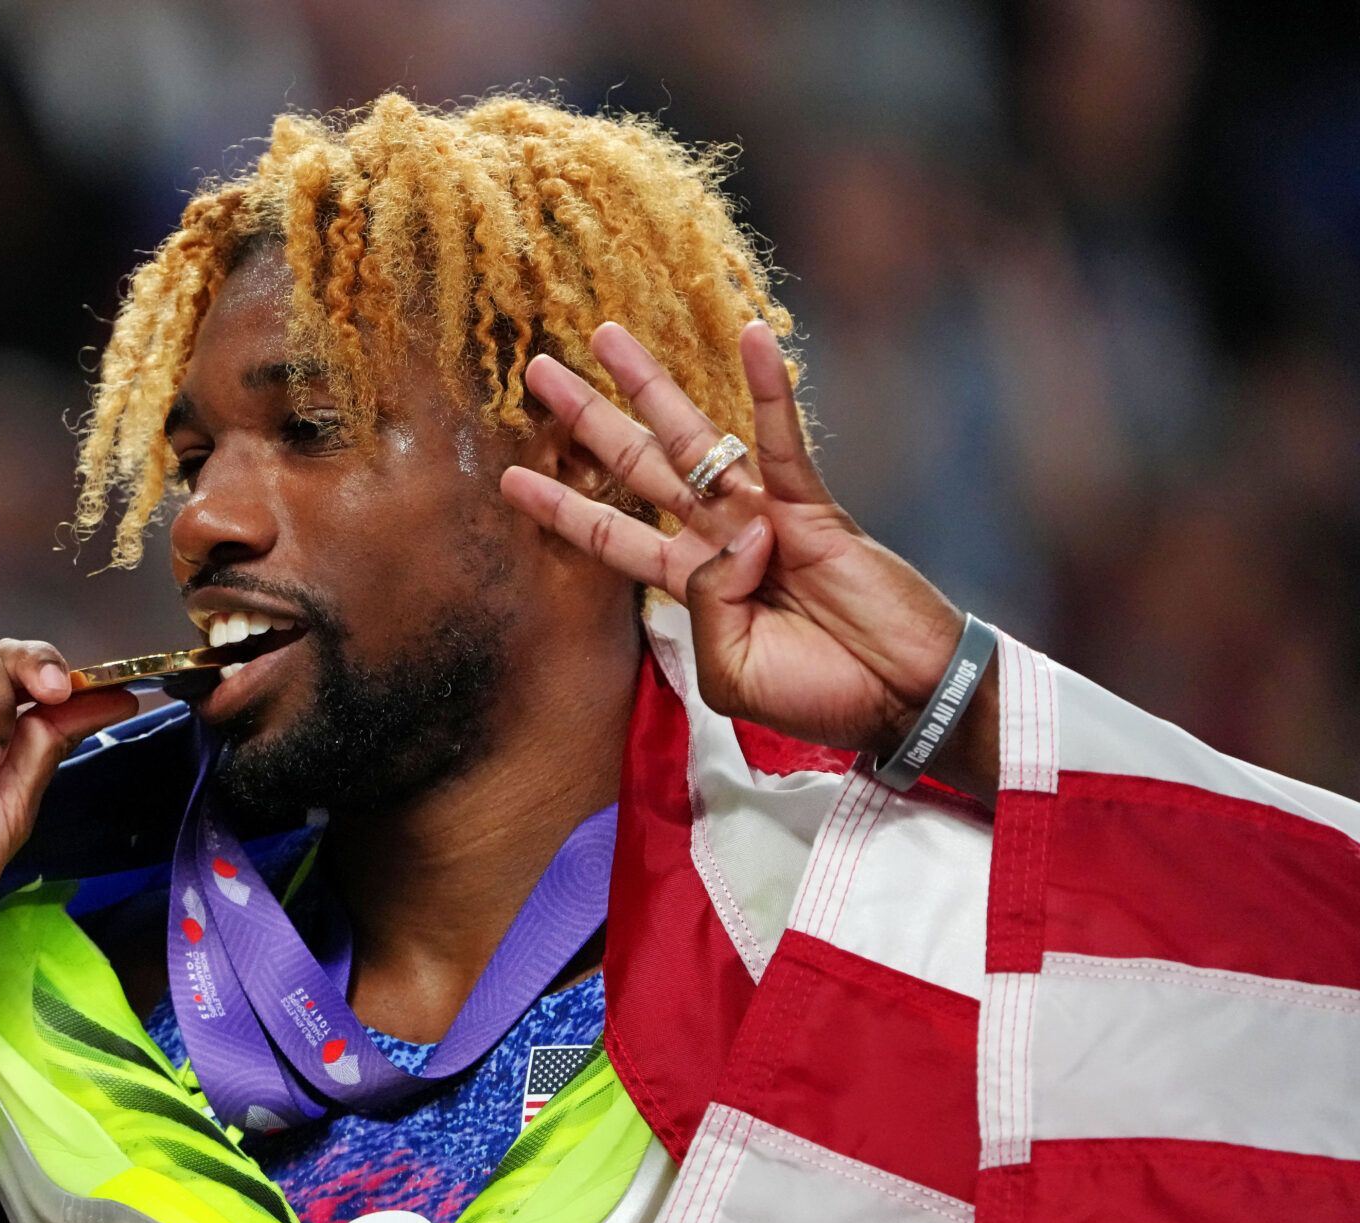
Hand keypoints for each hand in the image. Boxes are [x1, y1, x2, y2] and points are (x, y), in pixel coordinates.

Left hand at [501, 320, 977, 765]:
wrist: (903, 699)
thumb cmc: (820, 697)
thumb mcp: (731, 677)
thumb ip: (704, 609)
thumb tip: (732, 533)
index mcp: (691, 587)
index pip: (610, 535)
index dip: (561, 506)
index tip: (510, 476)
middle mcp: (718, 540)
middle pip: (636, 464)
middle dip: (587, 417)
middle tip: (537, 369)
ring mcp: (764, 515)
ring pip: (695, 435)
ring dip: (650, 383)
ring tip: (605, 333)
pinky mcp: (813, 505)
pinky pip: (782, 439)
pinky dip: (769, 388)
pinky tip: (754, 336)